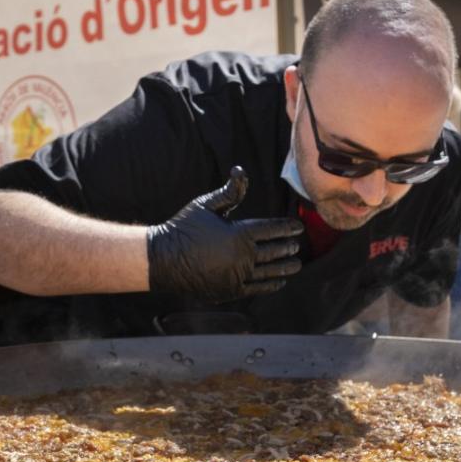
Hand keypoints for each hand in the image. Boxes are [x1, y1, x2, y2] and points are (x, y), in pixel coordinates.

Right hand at [146, 167, 303, 302]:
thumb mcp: (206, 205)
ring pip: (269, 272)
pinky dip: (271, 285)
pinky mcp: (230, 292)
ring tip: (295, 265)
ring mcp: (237, 276)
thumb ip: (229, 192)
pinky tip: (279, 282)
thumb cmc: (184, 228)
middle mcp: (242, 256)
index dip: (287, 228)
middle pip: (274, 251)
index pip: (272, 230)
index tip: (298, 227)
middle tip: (297, 245)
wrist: (163, 259)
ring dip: (285, 268)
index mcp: (239, 233)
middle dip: (288, 248)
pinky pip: (257, 288)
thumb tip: (240, 170)